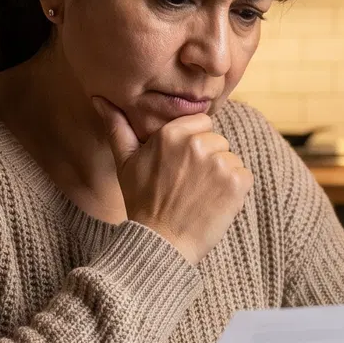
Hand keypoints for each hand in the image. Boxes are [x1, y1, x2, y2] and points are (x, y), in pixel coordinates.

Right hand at [95, 96, 251, 265]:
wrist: (161, 244)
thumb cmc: (141, 203)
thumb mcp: (125, 163)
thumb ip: (117, 127)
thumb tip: (99, 98)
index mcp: (171, 134)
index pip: (201, 122)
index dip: (194, 143)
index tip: (182, 166)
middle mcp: (197, 144)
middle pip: (217, 140)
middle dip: (208, 159)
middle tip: (188, 185)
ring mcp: (219, 163)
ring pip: (231, 158)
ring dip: (222, 175)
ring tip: (199, 196)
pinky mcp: (236, 182)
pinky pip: (244, 175)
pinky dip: (234, 190)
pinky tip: (213, 203)